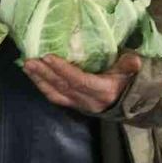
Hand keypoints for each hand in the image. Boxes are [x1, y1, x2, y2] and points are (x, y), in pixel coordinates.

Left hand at [22, 52, 141, 115]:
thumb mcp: (131, 73)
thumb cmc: (128, 83)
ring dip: (39, 80)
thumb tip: (134, 60)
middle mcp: (89, 100)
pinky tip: (33, 76)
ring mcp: (79, 104)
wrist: (130, 105)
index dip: (63, 70)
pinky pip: (55, 97)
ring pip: (56, 94)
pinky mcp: (74, 105)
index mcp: (103, 91)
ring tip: (27, 66)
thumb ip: (129, 66)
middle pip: (63, 87)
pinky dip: (43, 86)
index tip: (48, 57)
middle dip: (44, 74)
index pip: (79, 81)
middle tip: (29, 60)